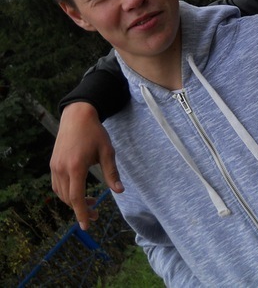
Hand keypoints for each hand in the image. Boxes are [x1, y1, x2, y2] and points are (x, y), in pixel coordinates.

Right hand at [50, 102, 123, 229]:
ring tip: (91, 203)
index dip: (81, 213)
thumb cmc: (95, 133)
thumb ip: (112, 173)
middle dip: (81, 209)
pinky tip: (78, 192)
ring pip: (61, 193)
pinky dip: (66, 193)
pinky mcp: (53, 163)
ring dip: (74, 202)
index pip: (76, 197)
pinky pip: (56, 185)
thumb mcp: (107, 152)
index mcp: (76, 167)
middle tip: (96, 215)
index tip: (86, 226)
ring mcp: (55, 166)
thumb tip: (120, 191)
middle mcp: (62, 169)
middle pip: (68, 198)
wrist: (77, 116)